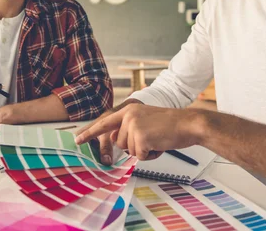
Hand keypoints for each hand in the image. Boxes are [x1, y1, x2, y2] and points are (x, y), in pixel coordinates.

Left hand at [75, 104, 203, 160]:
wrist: (188, 123)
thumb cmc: (170, 125)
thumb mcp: (145, 120)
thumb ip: (129, 128)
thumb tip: (116, 141)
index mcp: (129, 109)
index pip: (104, 123)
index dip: (89, 132)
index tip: (77, 140)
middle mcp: (128, 115)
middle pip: (119, 143)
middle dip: (134, 146)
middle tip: (152, 138)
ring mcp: (133, 125)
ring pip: (129, 150)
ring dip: (143, 150)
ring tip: (157, 139)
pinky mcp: (140, 136)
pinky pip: (139, 156)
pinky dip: (150, 155)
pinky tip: (160, 144)